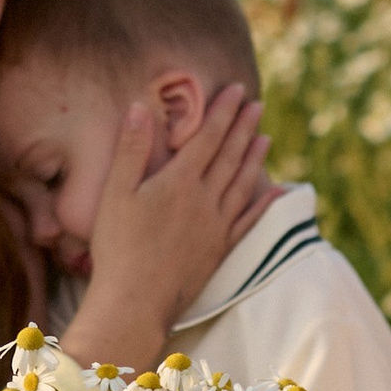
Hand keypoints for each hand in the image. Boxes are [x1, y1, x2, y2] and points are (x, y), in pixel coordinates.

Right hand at [55, 83, 268, 373]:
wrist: (136, 301)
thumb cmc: (118, 246)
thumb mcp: (115, 192)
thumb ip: (132, 149)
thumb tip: (140, 108)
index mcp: (179, 182)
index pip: (207, 137)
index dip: (223, 111)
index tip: (236, 90)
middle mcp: (205, 200)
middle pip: (230, 155)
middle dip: (244, 126)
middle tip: (257, 104)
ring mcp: (217, 226)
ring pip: (242, 183)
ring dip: (255, 157)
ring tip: (265, 137)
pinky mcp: (220, 249)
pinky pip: (249, 220)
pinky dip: (264, 203)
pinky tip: (275, 191)